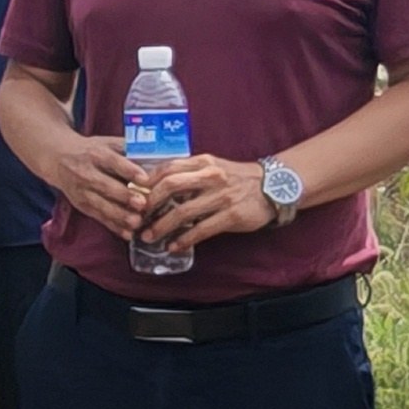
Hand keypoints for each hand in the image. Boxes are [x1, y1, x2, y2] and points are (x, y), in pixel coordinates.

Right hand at [30, 125, 153, 238]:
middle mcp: (87, 172)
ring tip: (136, 223)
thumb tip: (158, 154)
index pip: (114, 162)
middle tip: (142, 204)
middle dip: (125, 196)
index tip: (145, 179)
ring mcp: (83, 191)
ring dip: (119, 215)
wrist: (58, 158)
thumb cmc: (91, 150)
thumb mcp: (107, 142)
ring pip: (101, 205)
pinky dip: (113, 226)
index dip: (129, 170)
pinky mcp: (82, 205)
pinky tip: (127, 234)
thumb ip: (129, 148)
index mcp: (97, 154)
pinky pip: (98, 217)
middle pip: (106, 186)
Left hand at [135, 154, 277, 255]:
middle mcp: (210, 176)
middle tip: (137, 218)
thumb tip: (157, 187)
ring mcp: (221, 196)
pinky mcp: (231, 215)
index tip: (134, 196)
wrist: (273, 186)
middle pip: (170, 186)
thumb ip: (189, 173)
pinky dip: (184, 240)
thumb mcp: (213, 166)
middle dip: (149, 204)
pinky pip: (201, 230)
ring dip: (161, 226)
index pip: (168, 168)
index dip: (147, 183)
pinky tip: (174, 246)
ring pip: (182, 211)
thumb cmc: (237, 178)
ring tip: (149, 237)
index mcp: (203, 162)